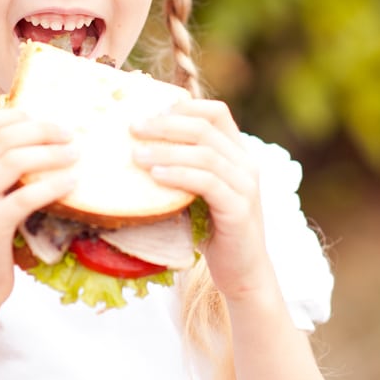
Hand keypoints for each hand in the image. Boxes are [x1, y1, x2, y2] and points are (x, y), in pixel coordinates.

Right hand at [0, 108, 77, 310]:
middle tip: (68, 135)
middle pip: (3, 137)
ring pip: (14, 160)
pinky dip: (53, 185)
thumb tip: (37, 142)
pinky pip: (27, 196)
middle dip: (41, 130)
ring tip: (74, 155)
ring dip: (50, 153)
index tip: (40, 117)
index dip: (12, 114)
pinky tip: (72, 182)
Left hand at [130, 99, 275, 301]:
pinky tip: (156, 176)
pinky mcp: (240, 209)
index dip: (183, 106)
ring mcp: (246, 186)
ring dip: (167, 150)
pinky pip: (208, 182)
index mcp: (238, 153)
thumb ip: (180, 167)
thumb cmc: (211, 230)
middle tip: (133, 128)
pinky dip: (179, 175)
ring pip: (205, 153)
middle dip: (165, 124)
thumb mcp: (195, 191)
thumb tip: (134, 146)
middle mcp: (246, 163)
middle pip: (205, 128)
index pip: (216, 112)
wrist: (242, 272)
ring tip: (136, 155)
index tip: (149, 111)